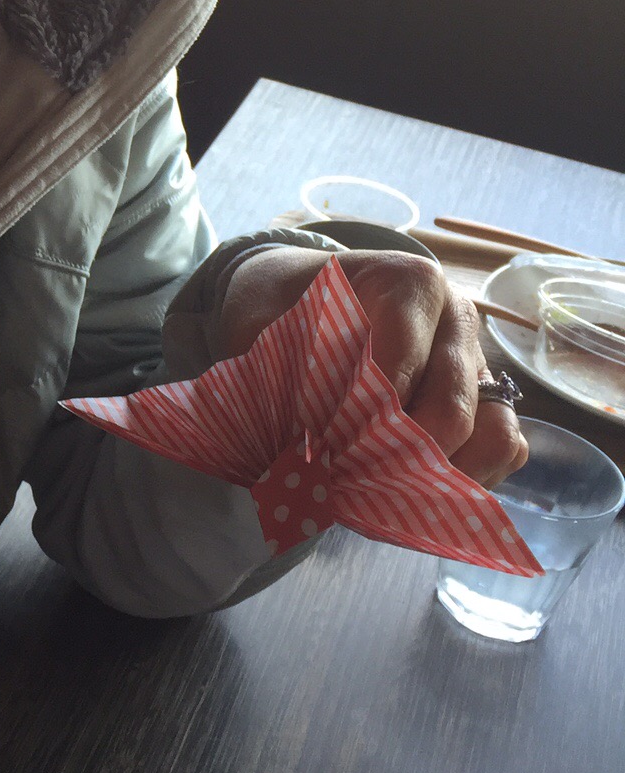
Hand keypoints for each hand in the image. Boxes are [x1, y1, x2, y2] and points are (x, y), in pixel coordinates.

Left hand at [215, 248, 527, 488]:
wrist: (299, 293)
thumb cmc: (286, 308)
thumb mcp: (269, 326)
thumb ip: (288, 375)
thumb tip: (305, 449)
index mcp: (411, 284)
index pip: (402, 361)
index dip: (362, 413)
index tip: (322, 446)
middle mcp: (457, 321)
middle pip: (451, 410)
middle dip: (395, 455)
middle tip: (343, 480)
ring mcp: (479, 362)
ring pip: (493, 434)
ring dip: (438, 474)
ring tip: (378, 488)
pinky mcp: (489, 400)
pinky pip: (503, 448)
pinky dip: (463, 476)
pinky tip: (407, 484)